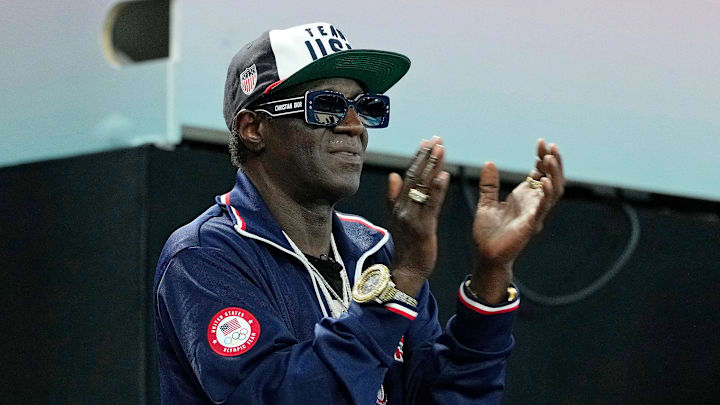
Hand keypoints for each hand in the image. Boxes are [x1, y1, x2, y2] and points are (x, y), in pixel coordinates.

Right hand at [387, 137, 450, 296]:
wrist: (406, 270)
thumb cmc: (407, 244)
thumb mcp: (399, 218)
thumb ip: (396, 197)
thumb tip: (393, 175)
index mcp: (398, 204)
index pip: (409, 175)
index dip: (418, 158)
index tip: (427, 142)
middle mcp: (402, 208)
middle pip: (415, 177)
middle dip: (426, 157)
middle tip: (437, 139)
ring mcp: (411, 217)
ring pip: (422, 187)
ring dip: (432, 167)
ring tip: (441, 149)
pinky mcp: (422, 228)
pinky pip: (430, 206)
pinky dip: (437, 190)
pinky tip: (444, 176)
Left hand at [470, 139, 564, 303]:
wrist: (485, 256)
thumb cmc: (488, 233)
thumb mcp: (486, 203)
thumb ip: (489, 184)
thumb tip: (489, 162)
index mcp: (524, 197)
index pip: (539, 173)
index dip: (542, 158)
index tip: (540, 142)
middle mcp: (533, 204)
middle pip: (552, 179)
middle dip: (553, 162)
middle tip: (549, 145)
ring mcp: (535, 214)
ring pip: (554, 191)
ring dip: (554, 174)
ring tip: (549, 157)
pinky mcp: (531, 224)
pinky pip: (543, 207)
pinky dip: (547, 193)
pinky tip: (545, 180)